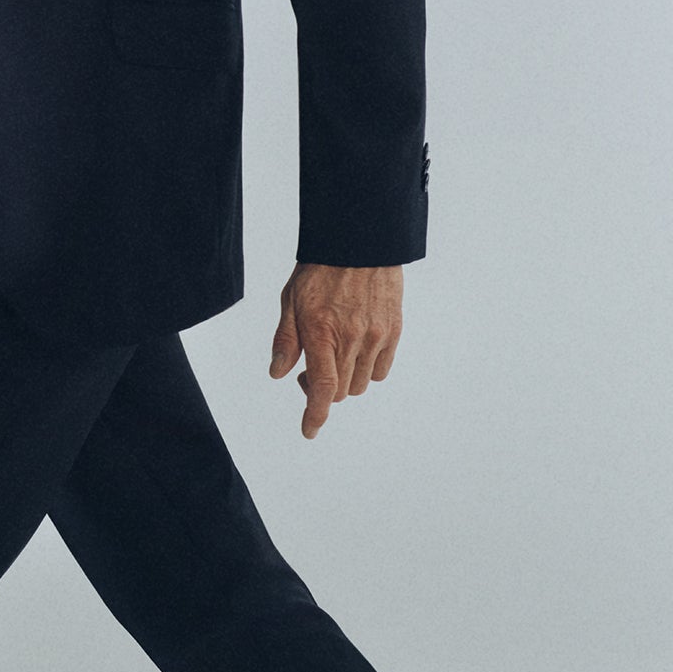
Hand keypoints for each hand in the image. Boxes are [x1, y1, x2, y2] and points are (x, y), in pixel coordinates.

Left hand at [269, 261, 402, 437]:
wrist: (360, 240)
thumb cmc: (321, 269)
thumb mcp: (291, 301)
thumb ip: (286, 340)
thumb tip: (278, 374)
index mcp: (323, 331)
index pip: (323, 388)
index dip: (315, 415)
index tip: (309, 430)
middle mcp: (353, 338)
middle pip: (341, 391)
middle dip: (323, 390)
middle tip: (310, 371)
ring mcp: (377, 335)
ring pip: (361, 384)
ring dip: (345, 381)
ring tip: (334, 357)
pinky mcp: (394, 329)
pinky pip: (381, 369)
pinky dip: (367, 370)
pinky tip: (355, 351)